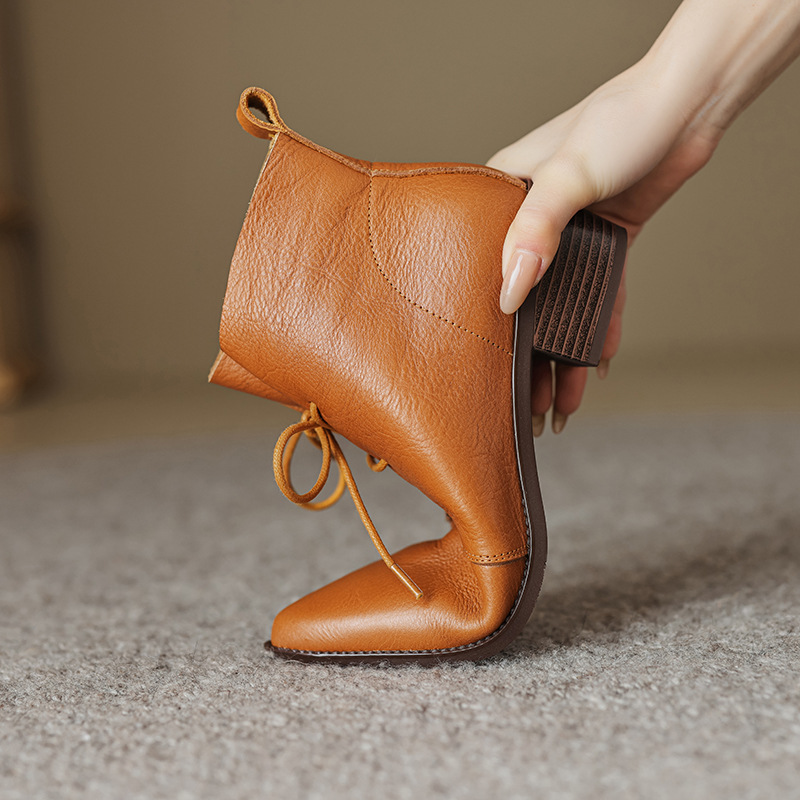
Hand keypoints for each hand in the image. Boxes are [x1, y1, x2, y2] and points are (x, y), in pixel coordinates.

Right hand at [487, 60, 718, 432]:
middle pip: (524, 299)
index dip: (483, 320)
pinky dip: (598, 328)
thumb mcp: (569, 172)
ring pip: (560, 305)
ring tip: (559, 404)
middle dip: (526, 353)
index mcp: (505, 196)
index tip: (483, 365)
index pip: (481, 267)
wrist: (688, 106)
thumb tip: (509, 295)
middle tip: (524, 403)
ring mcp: (569, 232)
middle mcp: (531, 220)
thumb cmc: (622, 120)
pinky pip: (597, 294)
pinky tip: (596, 365)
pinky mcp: (605, 240)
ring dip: (563, 352)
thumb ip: (536, 230)